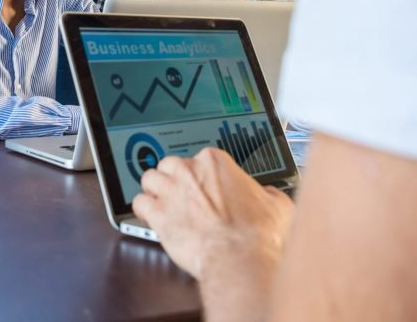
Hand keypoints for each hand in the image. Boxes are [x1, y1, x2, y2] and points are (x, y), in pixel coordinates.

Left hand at [133, 148, 293, 280]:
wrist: (239, 257)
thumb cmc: (256, 234)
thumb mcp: (277, 205)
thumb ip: (267, 193)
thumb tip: (268, 195)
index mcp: (214, 162)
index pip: (199, 158)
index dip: (201, 175)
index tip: (205, 186)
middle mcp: (189, 171)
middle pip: (170, 164)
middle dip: (174, 178)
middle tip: (181, 194)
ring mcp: (171, 191)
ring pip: (150, 178)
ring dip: (154, 189)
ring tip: (161, 201)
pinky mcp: (159, 214)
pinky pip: (139, 203)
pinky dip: (143, 209)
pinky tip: (150, 215)